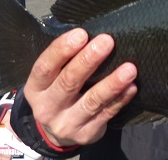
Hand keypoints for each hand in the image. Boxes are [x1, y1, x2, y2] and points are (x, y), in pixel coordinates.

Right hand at [24, 29, 136, 146]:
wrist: (56, 133)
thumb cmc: (57, 91)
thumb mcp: (51, 78)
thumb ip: (64, 60)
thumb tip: (90, 34)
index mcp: (36, 88)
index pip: (45, 67)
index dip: (62, 50)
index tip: (81, 34)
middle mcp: (47, 107)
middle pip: (68, 82)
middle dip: (88, 60)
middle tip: (107, 42)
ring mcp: (67, 123)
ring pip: (92, 101)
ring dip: (112, 83)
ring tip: (129, 68)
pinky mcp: (87, 134)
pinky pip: (107, 114)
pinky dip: (121, 99)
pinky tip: (131, 87)